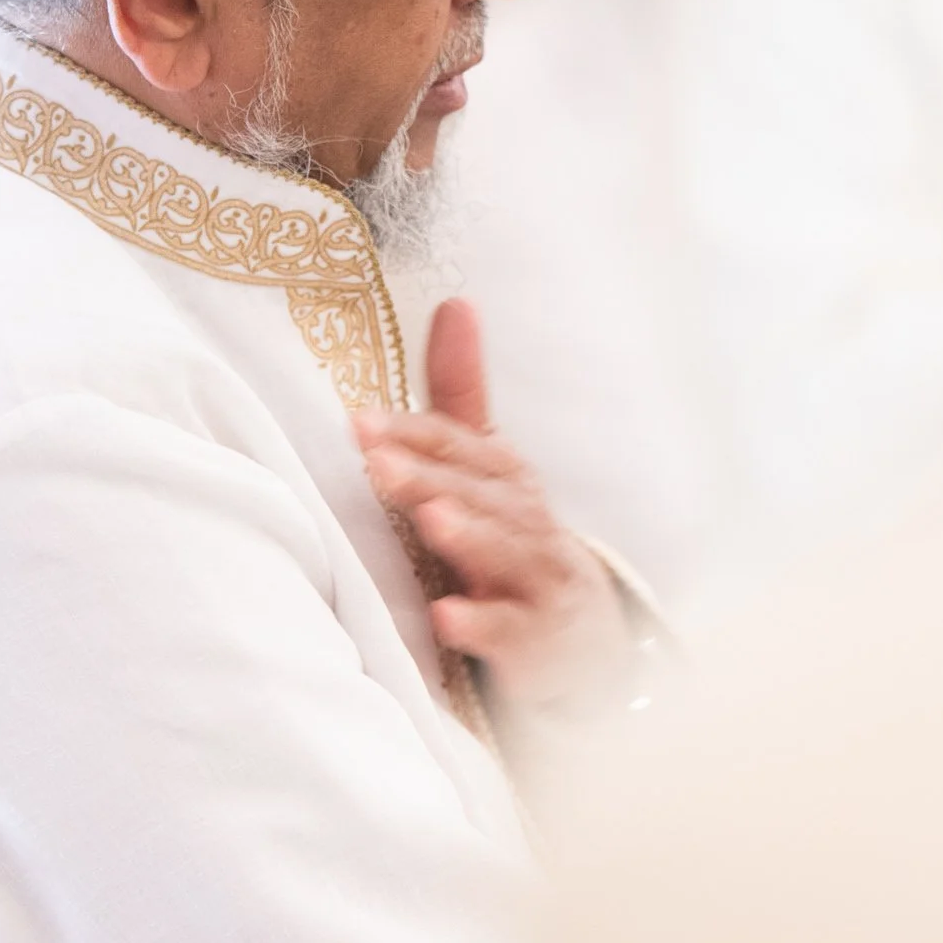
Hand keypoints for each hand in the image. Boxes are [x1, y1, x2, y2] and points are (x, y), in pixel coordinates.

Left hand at [354, 297, 629, 707]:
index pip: (459, 446)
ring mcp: (535, 580)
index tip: (360, 421)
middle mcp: (524, 520)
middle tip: (378, 463)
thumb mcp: (489, 468)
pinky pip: (511, 632)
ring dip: (469, 535)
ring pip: (503, 553)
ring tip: (431, 519)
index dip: (413, 433)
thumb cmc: (514, 538)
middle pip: (479, 493)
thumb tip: (456, 302)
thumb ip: (462, 394)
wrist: (582, 632)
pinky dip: (481, 626)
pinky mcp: (538, 639)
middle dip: (430, 476)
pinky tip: (446, 619)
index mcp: (504, 476)